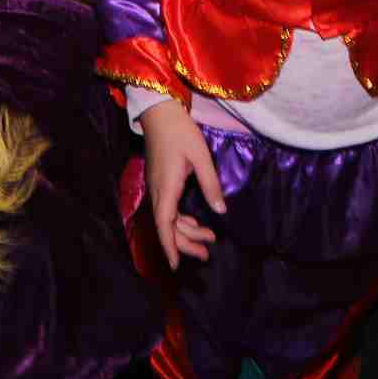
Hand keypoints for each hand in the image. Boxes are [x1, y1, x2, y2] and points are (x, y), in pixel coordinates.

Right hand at [138, 99, 223, 265]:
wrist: (159, 112)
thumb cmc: (181, 132)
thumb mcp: (200, 157)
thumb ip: (210, 184)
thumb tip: (221, 211)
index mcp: (166, 188)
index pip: (165, 225)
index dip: (170, 247)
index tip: (175, 266)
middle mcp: (157, 192)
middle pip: (167, 227)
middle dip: (185, 243)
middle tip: (207, 254)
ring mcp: (156, 187)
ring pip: (167, 219)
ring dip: (186, 231)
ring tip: (209, 238)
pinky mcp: (159, 182)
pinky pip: (167, 209)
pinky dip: (180, 219)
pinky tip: (195, 221)